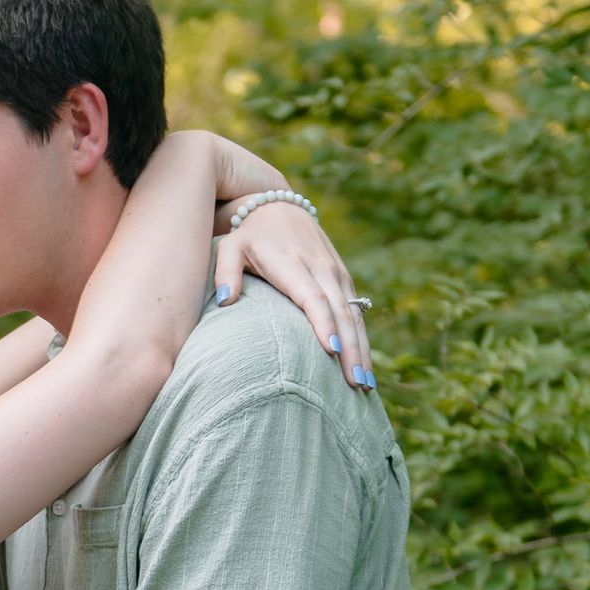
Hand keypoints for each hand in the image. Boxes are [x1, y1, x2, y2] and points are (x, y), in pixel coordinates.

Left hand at [211, 203, 374, 389]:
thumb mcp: (230, 247)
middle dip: (350, 348)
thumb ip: (225, 272)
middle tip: (356, 383)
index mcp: (293, 264)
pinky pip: (356, 311)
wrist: (277, 206)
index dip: (323, 323)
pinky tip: (364, 364)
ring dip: (361, 349)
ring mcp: (336, 273)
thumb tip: (224, 301)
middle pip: (340, 312)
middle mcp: (320, 268)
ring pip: (353, 315)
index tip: (331, 351)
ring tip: (365, 384)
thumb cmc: (249, 235)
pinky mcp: (343, 277)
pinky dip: (362, 338)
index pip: (313, 297)